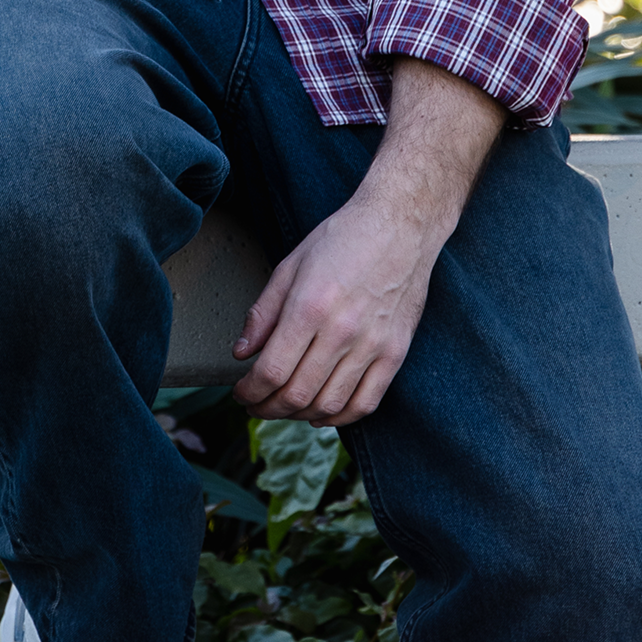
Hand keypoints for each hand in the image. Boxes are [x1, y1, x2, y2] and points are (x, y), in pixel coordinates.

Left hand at [231, 55, 507, 424]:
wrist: (400, 224)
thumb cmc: (343, 238)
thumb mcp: (291, 264)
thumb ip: (263, 312)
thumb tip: (242, 353)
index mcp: (310, 306)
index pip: (272, 371)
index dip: (250, 392)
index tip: (241, 393)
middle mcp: (341, 331)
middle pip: (297, 394)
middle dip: (268, 408)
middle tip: (256, 405)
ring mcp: (372, 344)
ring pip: (328, 404)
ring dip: (299, 416)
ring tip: (284, 408)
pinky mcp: (395, 352)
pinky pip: (366, 402)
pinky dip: (339, 417)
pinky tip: (321, 413)